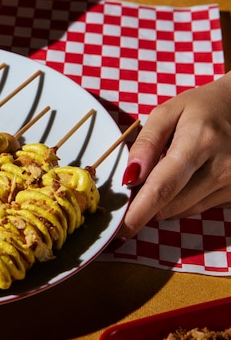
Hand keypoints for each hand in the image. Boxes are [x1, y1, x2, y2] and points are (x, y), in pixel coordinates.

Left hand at [118, 72, 230, 238]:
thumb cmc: (201, 109)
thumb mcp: (167, 112)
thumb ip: (146, 143)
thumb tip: (130, 178)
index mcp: (201, 142)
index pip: (163, 187)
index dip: (139, 212)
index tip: (120, 230)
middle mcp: (223, 168)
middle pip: (170, 205)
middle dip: (145, 204)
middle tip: (135, 188)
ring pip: (182, 211)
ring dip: (164, 201)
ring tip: (167, 173)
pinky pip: (198, 208)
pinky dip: (182, 199)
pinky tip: (187, 178)